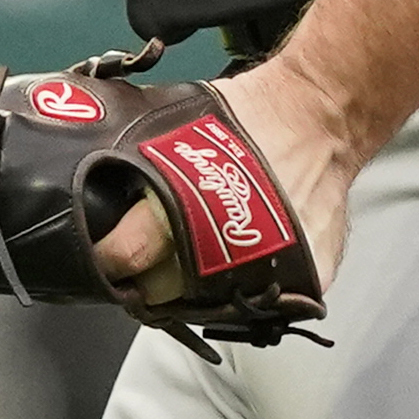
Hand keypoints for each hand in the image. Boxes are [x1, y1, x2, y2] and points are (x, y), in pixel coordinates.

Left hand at [91, 60, 358, 305]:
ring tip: (194, 256)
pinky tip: (241, 255)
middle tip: (148, 256)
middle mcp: (229, 250)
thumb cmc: (252, 113)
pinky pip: (263, 298)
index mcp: (186, 206)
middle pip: (161, 294)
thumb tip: (95, 170)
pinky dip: (247, 282)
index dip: (106, 257)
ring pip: (210, 305)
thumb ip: (140, 159)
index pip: (126, 256)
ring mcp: (273, 271)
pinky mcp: (308, 281)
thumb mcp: (180, 125)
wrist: (323, 113)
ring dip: (196, 287)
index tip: (103, 253)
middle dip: (148, 278)